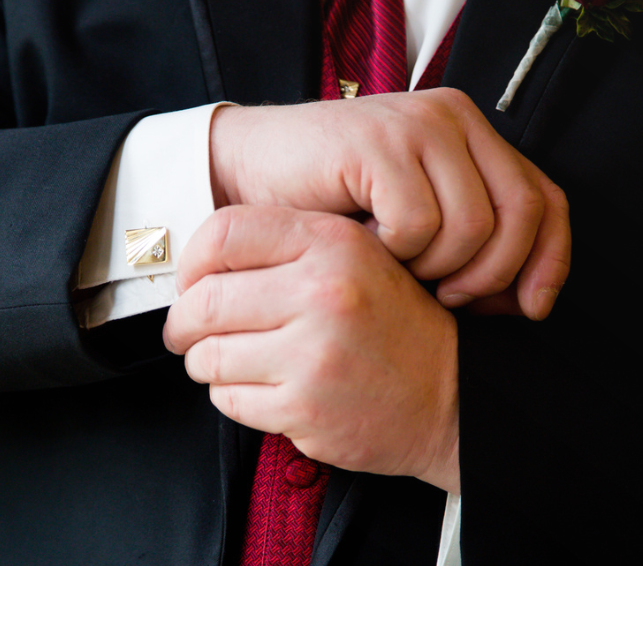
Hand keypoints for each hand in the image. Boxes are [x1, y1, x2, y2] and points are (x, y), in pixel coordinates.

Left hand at [164, 205, 461, 491]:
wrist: (457, 398)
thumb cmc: (392, 328)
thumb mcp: (356, 260)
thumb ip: (285, 248)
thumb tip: (196, 261)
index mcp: (332, 245)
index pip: (222, 234)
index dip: (192, 262)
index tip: (192, 283)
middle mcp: (323, 294)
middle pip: (202, 302)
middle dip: (185, 323)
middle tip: (189, 333)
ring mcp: (313, 355)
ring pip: (208, 356)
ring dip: (208, 363)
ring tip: (234, 362)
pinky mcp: (305, 408)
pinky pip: (228, 400)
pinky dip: (233, 397)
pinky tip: (265, 390)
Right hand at [206, 87, 569, 316]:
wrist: (244, 170)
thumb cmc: (327, 205)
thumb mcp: (417, 222)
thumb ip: (473, 247)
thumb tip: (529, 301)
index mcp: (470, 133)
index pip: (546, 199)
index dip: (549, 260)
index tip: (530, 307)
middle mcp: (452, 119)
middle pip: (519, 213)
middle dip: (490, 273)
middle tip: (446, 296)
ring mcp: (416, 126)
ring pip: (472, 225)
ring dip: (434, 265)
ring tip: (397, 264)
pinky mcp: (377, 144)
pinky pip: (418, 223)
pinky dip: (394, 250)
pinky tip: (366, 243)